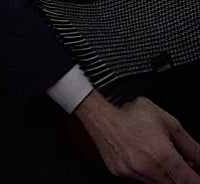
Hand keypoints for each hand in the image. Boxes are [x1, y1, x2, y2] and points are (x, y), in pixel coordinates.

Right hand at [75, 92, 199, 183]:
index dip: (196, 178)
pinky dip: (149, 173)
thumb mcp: (168, 121)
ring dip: (166, 176)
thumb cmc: (130, 113)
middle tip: (182, 163)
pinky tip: (146, 158)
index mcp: (163, 156)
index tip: (195, 171)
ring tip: (161, 157)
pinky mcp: (121, 174)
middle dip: (182, 176)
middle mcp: (148, 169)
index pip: (190, 181)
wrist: (100, 114)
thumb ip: (190, 145)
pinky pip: (141, 180)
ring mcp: (133, 173)